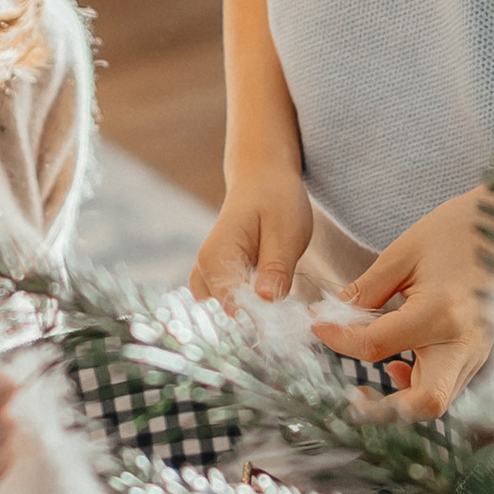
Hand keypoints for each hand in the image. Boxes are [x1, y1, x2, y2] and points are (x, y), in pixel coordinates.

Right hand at [191, 165, 313, 305]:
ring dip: (256, 308)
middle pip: (231, 312)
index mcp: (215, 258)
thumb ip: (276, 268)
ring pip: (231, 310)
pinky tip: (269, 285)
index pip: (233, 305)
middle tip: (288, 294)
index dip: (264, 315)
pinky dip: (251, 301)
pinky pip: (232, 301)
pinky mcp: (219, 277)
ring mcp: (208, 274)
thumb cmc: (275, 199)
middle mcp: (204, 270)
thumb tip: (267, 300)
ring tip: (278, 283)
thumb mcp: (285, 231)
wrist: (263, 177)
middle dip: (261, 312)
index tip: (289, 312)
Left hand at [311, 187, 493, 417]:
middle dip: (382, 410)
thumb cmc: (459, 230)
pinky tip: (399, 364)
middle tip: (352, 395)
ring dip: (399, 400)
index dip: (340, 339)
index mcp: (441, 314)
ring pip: (435, 401)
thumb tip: (331, 316)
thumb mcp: (403, 254)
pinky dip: (418, 385)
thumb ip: (366, 292)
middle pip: (423, 405)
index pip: (376, 347)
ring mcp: (478, 353)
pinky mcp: (480, 353)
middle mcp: (465, 343)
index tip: (321, 326)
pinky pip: (447, 385)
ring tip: (370, 379)